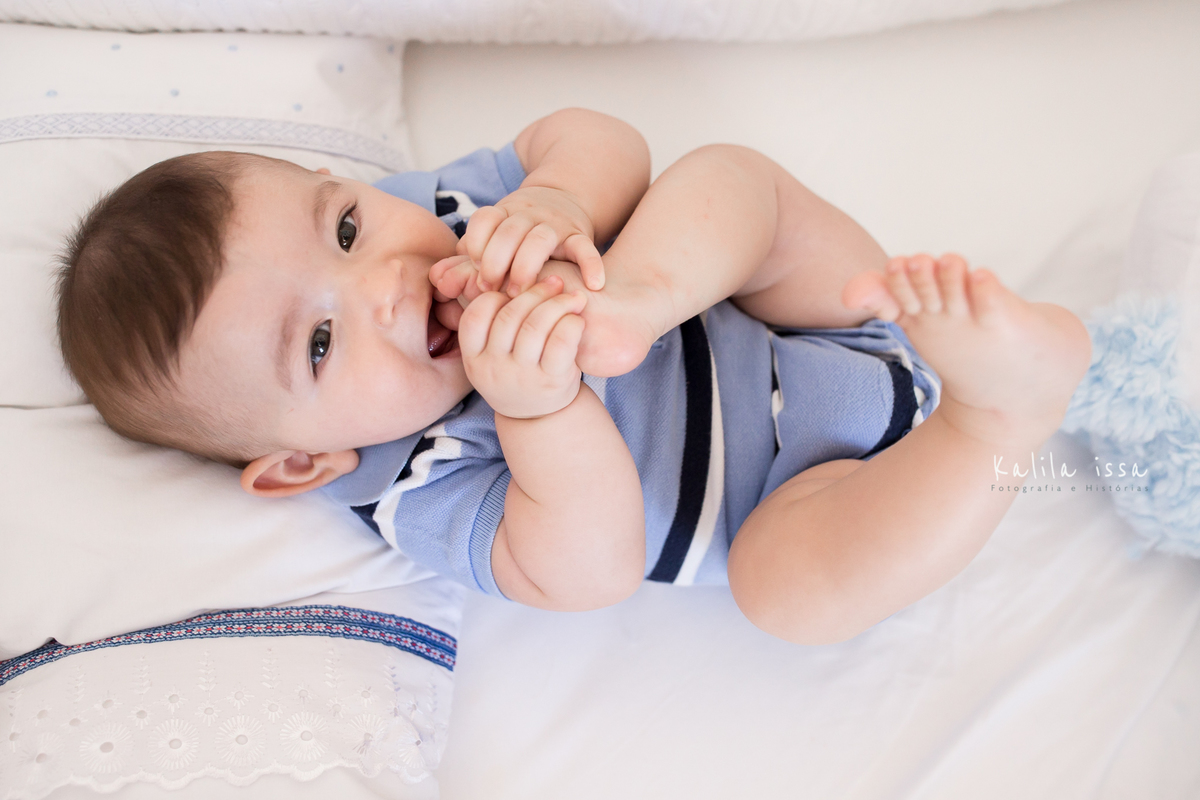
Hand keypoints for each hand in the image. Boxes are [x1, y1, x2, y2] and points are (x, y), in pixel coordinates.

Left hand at [433, 186, 605, 300]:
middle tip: (493, 290)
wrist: (562, 201)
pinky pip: (586, 248)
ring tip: (522, 292)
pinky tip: (593, 286)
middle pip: (508, 231)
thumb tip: (437, 279)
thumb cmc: (517, 236)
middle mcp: (527, 214)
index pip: (484, 219)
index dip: (477, 246)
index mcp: (503, 213)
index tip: (476, 271)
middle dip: (497, 263)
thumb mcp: (491, 240)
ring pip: (540, 239)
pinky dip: (591, 265)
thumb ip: (465, 261)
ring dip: (527, 267)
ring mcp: (555, 224)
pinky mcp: (579, 235)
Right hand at [458, 275, 587, 418]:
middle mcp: (494, 370)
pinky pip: (561, 341)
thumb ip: (491, 322)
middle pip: (509, 315)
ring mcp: (522, 377)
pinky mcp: (552, 382)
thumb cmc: (518, 373)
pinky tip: (577, 320)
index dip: (496, 295)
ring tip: (573, 297)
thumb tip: (495, 270)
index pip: (475, 316)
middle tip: (555, 282)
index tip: (516, 289)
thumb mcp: (494, 355)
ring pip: (536, 325)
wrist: (542, 419)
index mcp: (474, 360)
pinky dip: (571, 323)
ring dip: (557, 303)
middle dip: (535, 292)